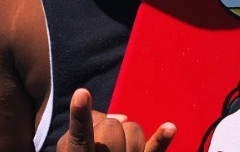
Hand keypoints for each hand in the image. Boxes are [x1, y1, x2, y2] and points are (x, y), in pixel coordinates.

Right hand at [57, 89, 174, 151]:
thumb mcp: (68, 143)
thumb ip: (87, 124)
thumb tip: (123, 118)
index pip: (79, 137)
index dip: (81, 116)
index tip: (82, 93)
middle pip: (111, 127)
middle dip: (108, 127)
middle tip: (100, 142)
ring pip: (133, 132)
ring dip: (126, 134)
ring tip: (117, 147)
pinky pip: (155, 151)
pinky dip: (162, 139)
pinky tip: (170, 127)